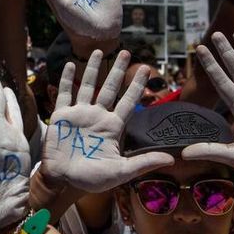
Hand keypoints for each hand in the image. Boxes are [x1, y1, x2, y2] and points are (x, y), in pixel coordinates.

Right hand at [41, 50, 173, 191]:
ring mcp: (79, 114)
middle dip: (118, 70)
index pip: (128, 101)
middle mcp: (97, 116)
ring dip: (94, 69)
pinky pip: (65, 94)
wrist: (63, 181)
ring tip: (100, 51)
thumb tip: (172, 158)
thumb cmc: (91, 179)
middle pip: (110, 88)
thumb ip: (144, 162)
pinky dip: (67, 79)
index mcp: (112, 127)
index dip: (136, 85)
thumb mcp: (121, 172)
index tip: (146, 69)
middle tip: (126, 52)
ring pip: (88, 86)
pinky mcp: (62, 116)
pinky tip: (72, 65)